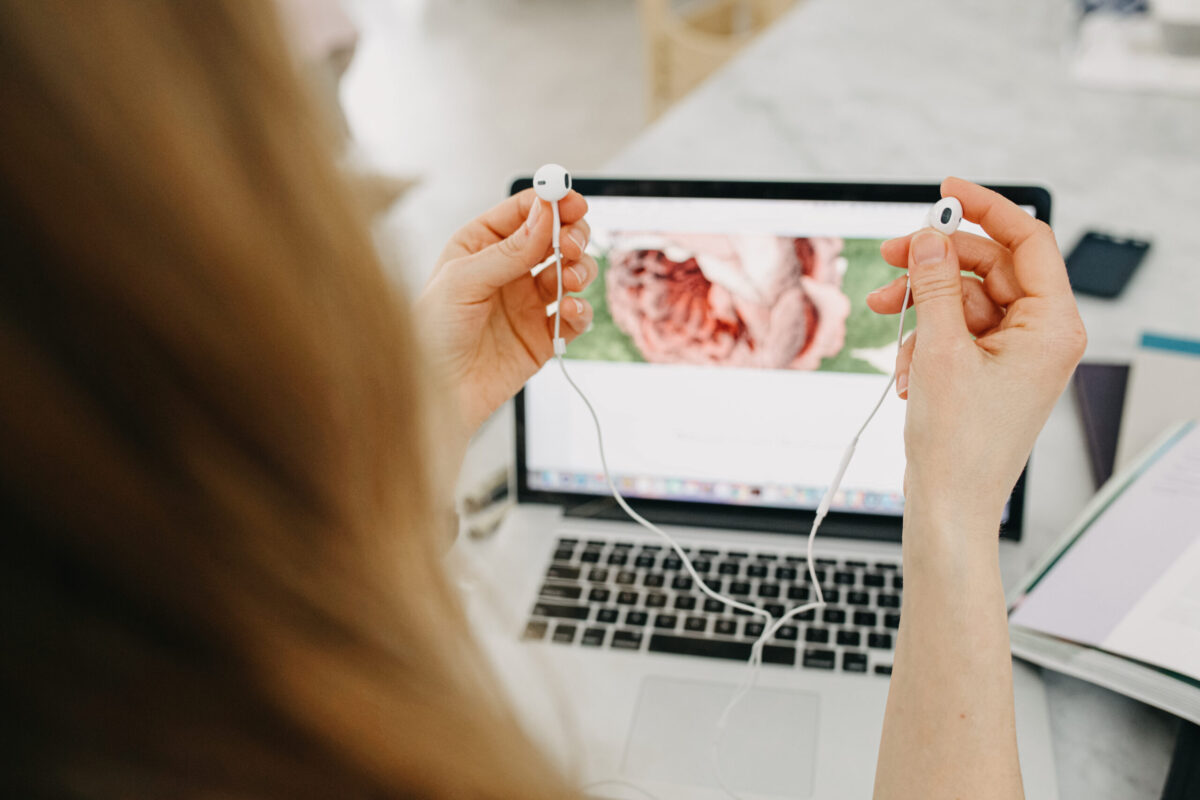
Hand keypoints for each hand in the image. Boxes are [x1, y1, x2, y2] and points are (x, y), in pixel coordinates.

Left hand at [417, 189, 595, 438]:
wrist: (435, 395)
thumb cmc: (431, 335)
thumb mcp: (463, 281)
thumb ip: (510, 249)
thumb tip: (546, 213)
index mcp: (480, 246)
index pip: (524, 211)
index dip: (552, 202)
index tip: (573, 202)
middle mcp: (507, 270)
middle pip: (555, 237)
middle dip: (572, 236)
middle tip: (572, 246)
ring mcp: (527, 303)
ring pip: (570, 272)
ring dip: (579, 271)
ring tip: (570, 280)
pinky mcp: (542, 336)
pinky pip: (574, 316)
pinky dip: (580, 310)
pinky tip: (570, 310)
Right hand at [866, 178, 1086, 526]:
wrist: (950, 503)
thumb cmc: (959, 443)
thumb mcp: (939, 349)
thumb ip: (932, 283)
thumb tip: (927, 237)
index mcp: (1051, 325)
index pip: (1027, 239)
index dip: (984, 209)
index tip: (945, 192)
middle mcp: (1039, 334)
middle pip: (987, 267)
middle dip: (934, 264)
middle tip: (890, 258)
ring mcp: (1014, 353)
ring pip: (963, 298)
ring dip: (920, 306)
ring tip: (884, 319)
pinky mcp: (988, 370)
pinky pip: (954, 330)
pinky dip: (923, 339)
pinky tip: (903, 370)